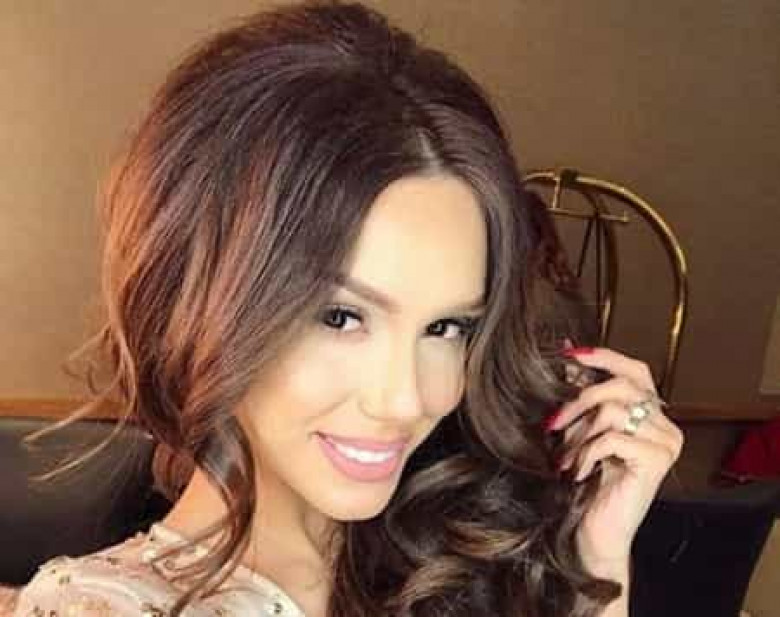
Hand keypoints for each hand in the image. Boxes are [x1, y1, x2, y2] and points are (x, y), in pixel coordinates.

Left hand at [546, 345, 683, 568]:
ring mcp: (665, 442)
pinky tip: (579, 472)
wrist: (595, 531)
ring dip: (579, 433)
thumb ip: (581, 394)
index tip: (569, 353)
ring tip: (566, 456)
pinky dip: (587, 453)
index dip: (604, 357)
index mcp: (651, 414)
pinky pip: (613, 438)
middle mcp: (665, 425)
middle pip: (621, 386)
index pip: (635, 370)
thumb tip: (568, 354)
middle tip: (553, 423)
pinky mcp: (657, 461)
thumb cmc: (586, 481)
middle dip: (579, 400)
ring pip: (614, 411)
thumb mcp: (581, 430)